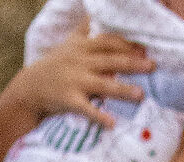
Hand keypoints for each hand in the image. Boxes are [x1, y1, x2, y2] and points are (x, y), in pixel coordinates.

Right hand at [12, 32, 149, 130]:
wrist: (31, 87)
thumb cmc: (55, 64)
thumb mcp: (69, 43)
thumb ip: (85, 30)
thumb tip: (95, 15)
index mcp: (83, 47)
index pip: (109, 42)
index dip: (127, 45)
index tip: (144, 49)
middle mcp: (81, 62)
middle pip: (111, 61)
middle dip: (132, 63)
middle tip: (152, 67)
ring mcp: (75, 81)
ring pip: (103, 85)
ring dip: (123, 90)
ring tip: (141, 95)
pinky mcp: (69, 100)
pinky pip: (87, 109)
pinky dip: (99, 116)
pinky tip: (112, 123)